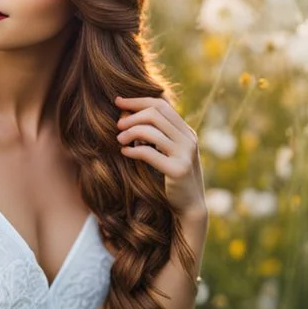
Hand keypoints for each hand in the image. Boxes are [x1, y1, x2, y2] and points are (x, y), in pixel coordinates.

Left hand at [115, 95, 205, 216]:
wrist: (190, 207)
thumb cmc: (172, 179)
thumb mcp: (168, 154)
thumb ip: (156, 136)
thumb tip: (127, 116)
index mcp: (186, 132)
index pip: (161, 105)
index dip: (138, 101)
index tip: (118, 101)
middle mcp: (188, 140)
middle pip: (156, 114)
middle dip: (132, 116)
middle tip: (118, 125)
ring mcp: (185, 154)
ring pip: (152, 131)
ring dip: (130, 132)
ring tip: (119, 139)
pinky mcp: (178, 170)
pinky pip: (149, 153)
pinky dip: (133, 150)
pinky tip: (125, 152)